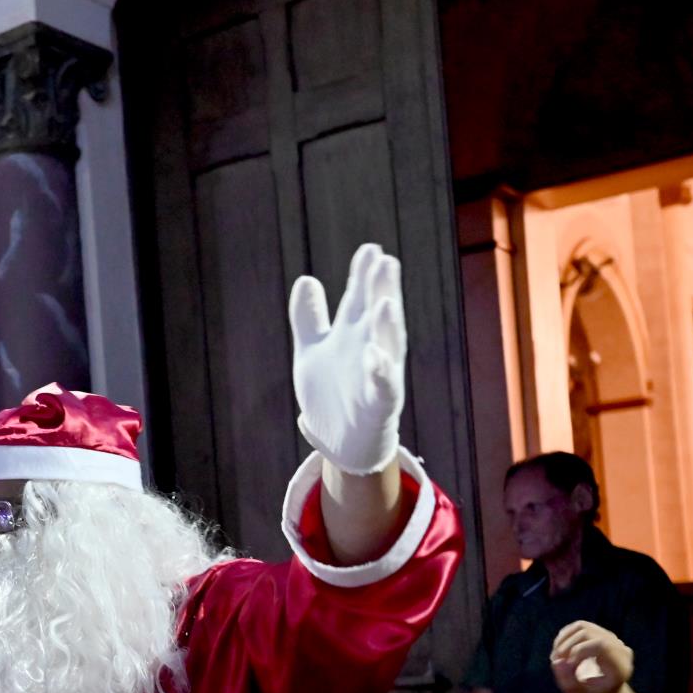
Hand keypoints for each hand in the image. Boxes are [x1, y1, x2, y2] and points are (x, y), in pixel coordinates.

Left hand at [289, 243, 405, 475]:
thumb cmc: (332, 394)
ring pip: (387, 347)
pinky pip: (383, 387)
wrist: (340, 443)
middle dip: (382, 290)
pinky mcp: (379, 405)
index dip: (363, 276)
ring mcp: (377, 377)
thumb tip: (305, 279)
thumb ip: (309, 318)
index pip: (360, 299)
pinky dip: (380, 372)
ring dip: (386, 326)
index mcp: (354, 335)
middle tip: (385, 262)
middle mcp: (370, 350)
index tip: (369, 249)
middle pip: (377, 316)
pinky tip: (374, 354)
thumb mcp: (312, 352)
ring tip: (384, 303)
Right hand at [551, 621, 633, 692]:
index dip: (578, 650)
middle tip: (555, 660)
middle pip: (588, 633)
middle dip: (567, 645)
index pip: (601, 644)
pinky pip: (580, 626)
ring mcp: (613, 641)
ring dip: (563, 639)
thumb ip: (568, 682)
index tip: (567, 665)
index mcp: (620, 667)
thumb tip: (557, 661)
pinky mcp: (602, 636)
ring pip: (582, 627)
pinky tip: (559, 651)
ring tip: (555, 656)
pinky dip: (565, 636)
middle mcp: (620, 650)